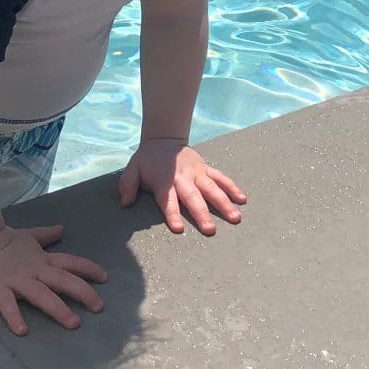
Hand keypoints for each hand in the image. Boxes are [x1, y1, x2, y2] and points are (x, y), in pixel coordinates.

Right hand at [0, 224, 106, 336]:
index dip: (88, 269)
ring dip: (58, 309)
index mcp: (42, 259)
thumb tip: (62, 229)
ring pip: (42, 295)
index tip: (105, 278)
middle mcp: (34, 271)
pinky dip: (14, 317)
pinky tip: (22, 331)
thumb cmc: (4, 241)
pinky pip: (7, 305)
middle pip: (63, 280)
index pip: (70, 263)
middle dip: (83, 292)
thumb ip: (46, 235)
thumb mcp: (29, 236)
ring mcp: (17, 281)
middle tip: (99, 307)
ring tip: (73, 323)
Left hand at [118, 137, 246, 234]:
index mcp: (164, 181)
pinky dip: (232, 187)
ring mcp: (197, 172)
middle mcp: (183, 178)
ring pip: (212, 188)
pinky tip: (242, 199)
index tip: (178, 228)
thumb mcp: (132, 169)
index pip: (168, 200)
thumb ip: (128, 185)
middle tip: (210, 230)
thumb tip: (126, 203)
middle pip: (194, 198)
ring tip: (235, 217)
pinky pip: (221, 178)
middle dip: (202, 214)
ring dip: (224, 203)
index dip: (172, 214)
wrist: (164, 138)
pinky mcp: (206, 168)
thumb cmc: (147, 160)